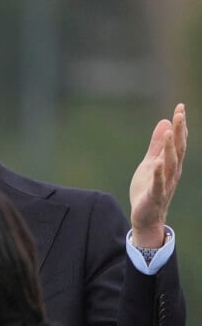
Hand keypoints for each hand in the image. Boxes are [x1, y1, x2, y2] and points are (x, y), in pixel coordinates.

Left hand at [129, 103, 186, 246]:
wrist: (145, 217)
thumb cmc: (149, 190)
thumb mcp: (151, 163)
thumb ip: (157, 145)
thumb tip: (165, 123)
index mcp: (171, 164)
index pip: (178, 142)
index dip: (180, 125)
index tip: (180, 107)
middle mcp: (172, 173)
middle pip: (178, 150)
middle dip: (179, 132)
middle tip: (180, 114)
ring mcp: (164, 184)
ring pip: (170, 164)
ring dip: (170, 148)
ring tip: (170, 131)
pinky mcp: (154, 196)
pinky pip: (158, 184)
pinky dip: (158, 173)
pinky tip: (157, 162)